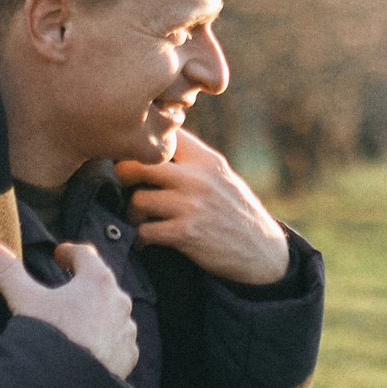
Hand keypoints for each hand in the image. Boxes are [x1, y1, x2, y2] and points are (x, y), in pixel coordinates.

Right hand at [0, 236, 137, 379]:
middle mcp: (118, 303)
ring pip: (112, 315)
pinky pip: (118, 343)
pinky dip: (105, 342)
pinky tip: (90, 349)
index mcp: (97, 282)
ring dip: (98, 314)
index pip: (86, 256)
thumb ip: (8, 273)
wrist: (68, 387)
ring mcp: (125, 332)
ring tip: (77, 323)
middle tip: (68, 287)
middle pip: (102, 285)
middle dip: (85, 285)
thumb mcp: (24, 301)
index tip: (60, 254)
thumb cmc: (50, 338)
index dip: (71, 253)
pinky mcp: (127, 358)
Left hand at [120, 136, 291, 286]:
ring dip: (133, 213)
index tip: (136, 155)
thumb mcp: (223, 177)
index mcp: (206, 160)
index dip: (145, 142)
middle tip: (124, 186)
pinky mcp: (185, 233)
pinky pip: (144, 231)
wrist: (262, 252)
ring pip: (138, 199)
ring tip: (140, 219)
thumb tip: (159, 146)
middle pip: (140, 164)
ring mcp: (191, 206)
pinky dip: (140, 238)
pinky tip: (146, 240)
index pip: (167, 135)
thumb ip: (194, 162)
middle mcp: (197, 178)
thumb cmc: (237, 213)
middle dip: (124, 175)